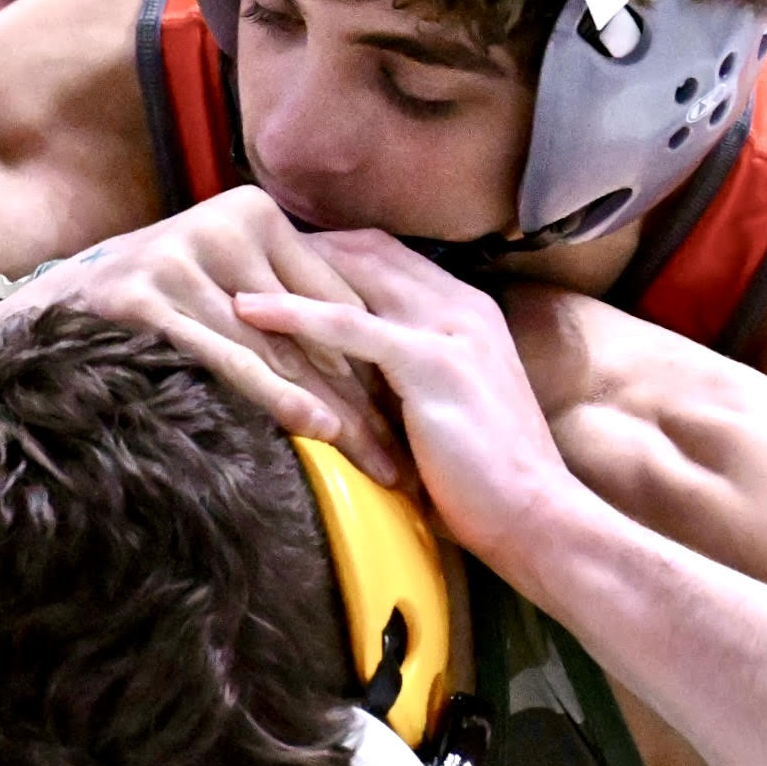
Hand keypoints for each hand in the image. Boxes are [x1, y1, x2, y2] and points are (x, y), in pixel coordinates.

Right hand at [0, 187, 401, 483]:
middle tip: (400, 457)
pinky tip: (313, 427)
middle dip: (360, 398)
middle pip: (311, 329)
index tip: (411, 419)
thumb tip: (375, 362)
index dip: (377, 361)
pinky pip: (224, 357)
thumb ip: (288, 305)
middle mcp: (223, 223)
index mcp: (256, 213)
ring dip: (330, 409)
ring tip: (373, 458)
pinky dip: (272, 394)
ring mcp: (181, 256)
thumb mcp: (229, 289)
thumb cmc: (160, 309)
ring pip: (275, 348)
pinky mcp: (146, 296)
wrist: (51, 309)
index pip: (334, 298)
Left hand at [235, 231, 576, 581]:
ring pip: (353, 277)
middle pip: (368, 252)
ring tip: (229, 269)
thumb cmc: (488, 483)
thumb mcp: (448, 412)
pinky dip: (293, 312)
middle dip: (304, 249)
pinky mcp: (429, 363)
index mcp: (471, 314)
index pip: (391, 258)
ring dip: (288, 269)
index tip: (281, 261)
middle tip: (244, 254)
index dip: (334, 255)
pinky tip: (248, 310)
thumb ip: (412, 382)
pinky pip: (346, 325)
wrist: (537, 516)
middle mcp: (462, 308)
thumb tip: (355, 382)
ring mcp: (449, 330)